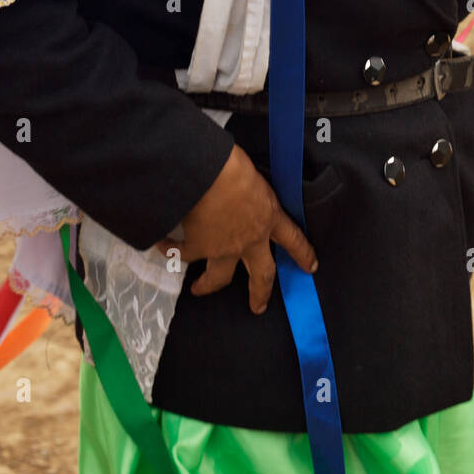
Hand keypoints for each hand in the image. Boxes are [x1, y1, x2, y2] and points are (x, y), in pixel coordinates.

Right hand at [155, 144, 316, 313]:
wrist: (206, 174)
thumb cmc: (233, 165)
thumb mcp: (253, 174)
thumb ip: (250, 188)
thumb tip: (240, 183)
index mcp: (269, 217)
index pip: (293, 238)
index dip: (303, 254)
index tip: (311, 267)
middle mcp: (250, 239)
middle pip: (261, 274)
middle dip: (261, 292)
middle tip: (258, 307)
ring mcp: (223, 248)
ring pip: (218, 276)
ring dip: (208, 285)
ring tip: (199, 289)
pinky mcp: (197, 248)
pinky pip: (182, 254)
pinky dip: (170, 249)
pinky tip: (162, 246)